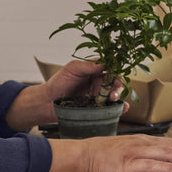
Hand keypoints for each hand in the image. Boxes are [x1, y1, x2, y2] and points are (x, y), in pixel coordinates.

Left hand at [4, 60, 126, 130]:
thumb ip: (88, 65)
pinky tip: (123, 107)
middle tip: (114, 88)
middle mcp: (97, 83)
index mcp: (93, 71)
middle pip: (113, 81)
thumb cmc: (58, 83)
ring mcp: (97, 96)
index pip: (108, 68)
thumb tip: (105, 62)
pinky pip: (110, 107)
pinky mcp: (96, 108)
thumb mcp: (72, 69)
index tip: (115, 72)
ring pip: (113, 94)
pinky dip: (119, 107)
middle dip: (117, 84)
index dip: (114, 69)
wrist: (48, 103)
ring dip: (118, 95)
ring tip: (113, 98)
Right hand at [36, 134, 171, 171]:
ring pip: (166, 153)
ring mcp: (135, 152)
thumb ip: (140, 155)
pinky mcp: (128, 164)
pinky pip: (150, 164)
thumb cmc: (99, 156)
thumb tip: (153, 163)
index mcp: (140, 140)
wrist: (82, 155)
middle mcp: (141, 143)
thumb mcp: (124, 151)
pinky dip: (165, 166)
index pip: (169, 142)